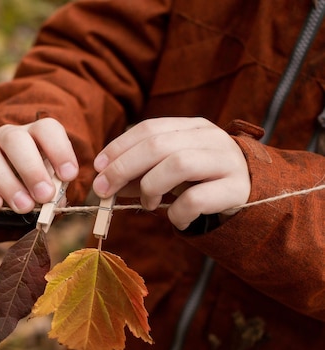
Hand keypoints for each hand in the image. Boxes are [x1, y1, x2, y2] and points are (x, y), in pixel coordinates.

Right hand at [0, 117, 78, 212]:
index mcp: (35, 133)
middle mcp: (8, 135)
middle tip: (45, 195)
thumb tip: (54, 203)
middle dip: (31, 169)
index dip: (59, 150)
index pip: (46, 129)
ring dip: (7, 183)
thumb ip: (56, 188)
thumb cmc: (38, 180)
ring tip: (24, 207)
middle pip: (16, 140)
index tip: (69, 175)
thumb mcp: (52, 180)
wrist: (9, 183)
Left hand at [92, 117, 250, 229]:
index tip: (98, 167)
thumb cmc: (203, 181)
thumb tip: (104, 182)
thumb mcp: (170, 171)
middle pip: (158, 145)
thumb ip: (141, 172)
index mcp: (192, 127)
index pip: (150, 128)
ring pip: (178, 164)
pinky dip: (177, 213)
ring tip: (147, 203)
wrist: (254, 196)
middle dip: (124, 167)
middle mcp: (211, 138)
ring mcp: (226, 162)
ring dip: (151, 187)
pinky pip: (196, 199)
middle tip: (105, 190)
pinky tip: (175, 219)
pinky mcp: (236, 189)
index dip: (119, 147)